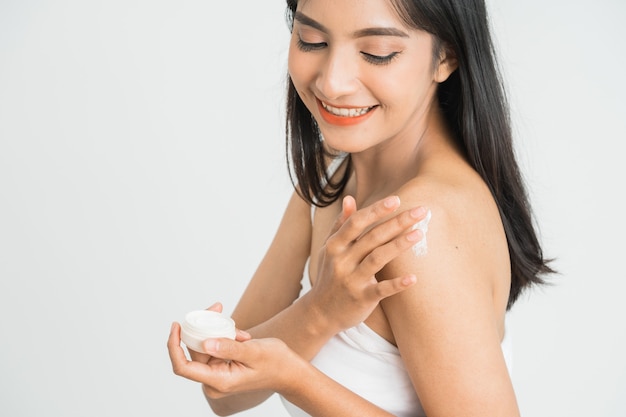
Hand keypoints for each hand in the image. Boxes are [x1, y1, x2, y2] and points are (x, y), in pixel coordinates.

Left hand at [168, 322, 302, 398]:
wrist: (289, 372)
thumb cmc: (276, 363)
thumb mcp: (254, 352)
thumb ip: (229, 348)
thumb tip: (206, 342)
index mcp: (219, 381)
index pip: (184, 367)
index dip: (174, 347)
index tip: (176, 326)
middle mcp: (215, 381)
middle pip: (194, 352)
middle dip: (202, 328)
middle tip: (216, 307)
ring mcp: (218, 375)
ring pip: (205, 347)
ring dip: (216, 331)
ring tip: (237, 326)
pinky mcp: (223, 368)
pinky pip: (214, 348)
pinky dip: (223, 336)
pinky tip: (240, 334)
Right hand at [309, 195, 426, 332]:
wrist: (320, 313)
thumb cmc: (330, 275)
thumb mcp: (330, 249)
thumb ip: (341, 224)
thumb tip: (349, 198)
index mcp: (335, 245)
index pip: (356, 222)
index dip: (376, 210)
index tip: (396, 200)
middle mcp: (342, 261)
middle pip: (372, 237)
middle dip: (397, 222)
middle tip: (421, 211)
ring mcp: (351, 280)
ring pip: (377, 258)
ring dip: (399, 245)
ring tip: (418, 234)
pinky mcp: (361, 299)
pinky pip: (381, 290)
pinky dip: (397, 284)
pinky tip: (413, 278)